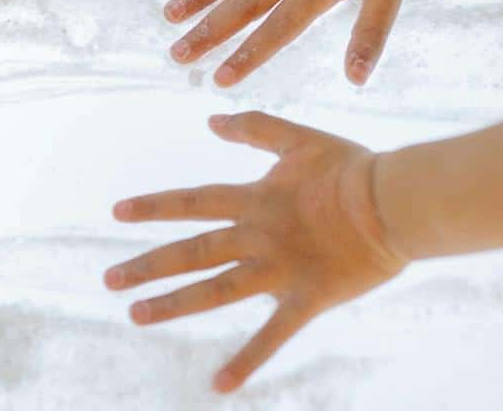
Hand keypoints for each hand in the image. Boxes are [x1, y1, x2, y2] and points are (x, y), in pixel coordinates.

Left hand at [105, 111, 406, 392]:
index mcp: (256, 199)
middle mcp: (258, 235)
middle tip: (109, 281)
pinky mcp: (306, 297)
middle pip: (193, 251)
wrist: (393, 201)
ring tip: (137, 315)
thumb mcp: (299, 138)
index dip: (155, 207)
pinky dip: (246, 361)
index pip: (194, 202)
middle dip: (148, 266)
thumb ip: (255, 128)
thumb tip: (212, 118)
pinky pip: (272, 335)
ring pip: (216, 290)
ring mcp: (279, 269)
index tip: (117, 213)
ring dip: (174, 304)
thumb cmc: (351, 168)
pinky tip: (219, 385)